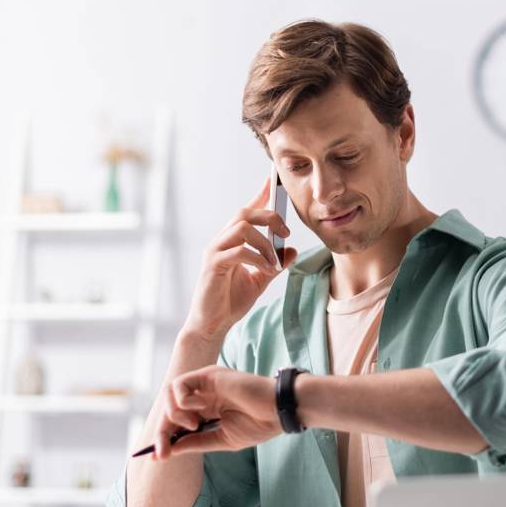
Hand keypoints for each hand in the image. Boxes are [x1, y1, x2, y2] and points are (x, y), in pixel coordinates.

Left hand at [150, 365, 282, 458]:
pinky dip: (181, 399)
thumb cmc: (258, 425)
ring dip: (173, 414)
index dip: (165, 438)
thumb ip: (195, 443)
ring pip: (169, 395)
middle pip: (169, 409)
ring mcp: (205, 384)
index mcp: (206, 411)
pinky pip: (180, 384)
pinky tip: (195, 410)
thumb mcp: (221, 440)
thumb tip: (170, 450)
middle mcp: (202, 395)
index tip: (157, 457)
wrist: (278, 412)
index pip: (176, 422)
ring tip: (192, 425)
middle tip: (162, 450)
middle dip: (162, 432)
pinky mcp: (209, 374)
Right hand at [183, 177, 297, 342]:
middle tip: (286, 232)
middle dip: (269, 217)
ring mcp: (214, 252)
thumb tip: (293, 250)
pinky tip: (267, 270)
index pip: (246, 211)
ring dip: (265, 242)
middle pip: (244, 213)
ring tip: (275, 261)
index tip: (274, 181)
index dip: (260, 195)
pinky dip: (258, 258)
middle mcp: (220, 241)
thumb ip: (274, 263)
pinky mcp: (212, 266)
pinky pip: (238, 251)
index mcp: (230, 241)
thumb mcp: (260, 280)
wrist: (213, 325)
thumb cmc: (230, 301)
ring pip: (241, 228)